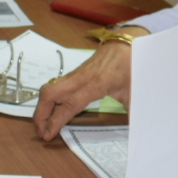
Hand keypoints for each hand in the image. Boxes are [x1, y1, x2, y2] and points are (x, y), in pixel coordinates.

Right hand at [32, 28, 148, 139]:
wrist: (128, 43)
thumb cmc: (132, 66)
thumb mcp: (134, 92)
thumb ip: (133, 112)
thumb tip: (137, 132)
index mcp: (97, 84)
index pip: (70, 104)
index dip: (56, 121)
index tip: (48, 135)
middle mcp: (81, 78)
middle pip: (50, 94)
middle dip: (40, 115)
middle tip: (41, 132)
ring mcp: (76, 74)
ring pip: (50, 88)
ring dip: (42, 107)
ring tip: (43, 125)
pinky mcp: (75, 73)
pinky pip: (56, 86)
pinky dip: (49, 100)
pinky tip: (52, 111)